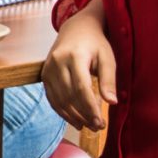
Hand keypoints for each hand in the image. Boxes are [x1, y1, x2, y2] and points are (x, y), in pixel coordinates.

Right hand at [42, 6, 117, 131]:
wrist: (76, 29)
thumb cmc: (95, 44)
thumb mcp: (107, 58)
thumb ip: (108, 80)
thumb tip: (112, 102)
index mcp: (74, 56)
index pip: (81, 88)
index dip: (90, 108)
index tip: (100, 123)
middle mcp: (57, 62)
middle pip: (69, 96)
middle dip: (84, 115)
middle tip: (97, 127)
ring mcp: (48, 69)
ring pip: (59, 100)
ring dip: (73, 116)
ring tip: (88, 126)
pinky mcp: (44, 75)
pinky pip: (52, 98)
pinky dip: (62, 112)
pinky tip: (75, 120)